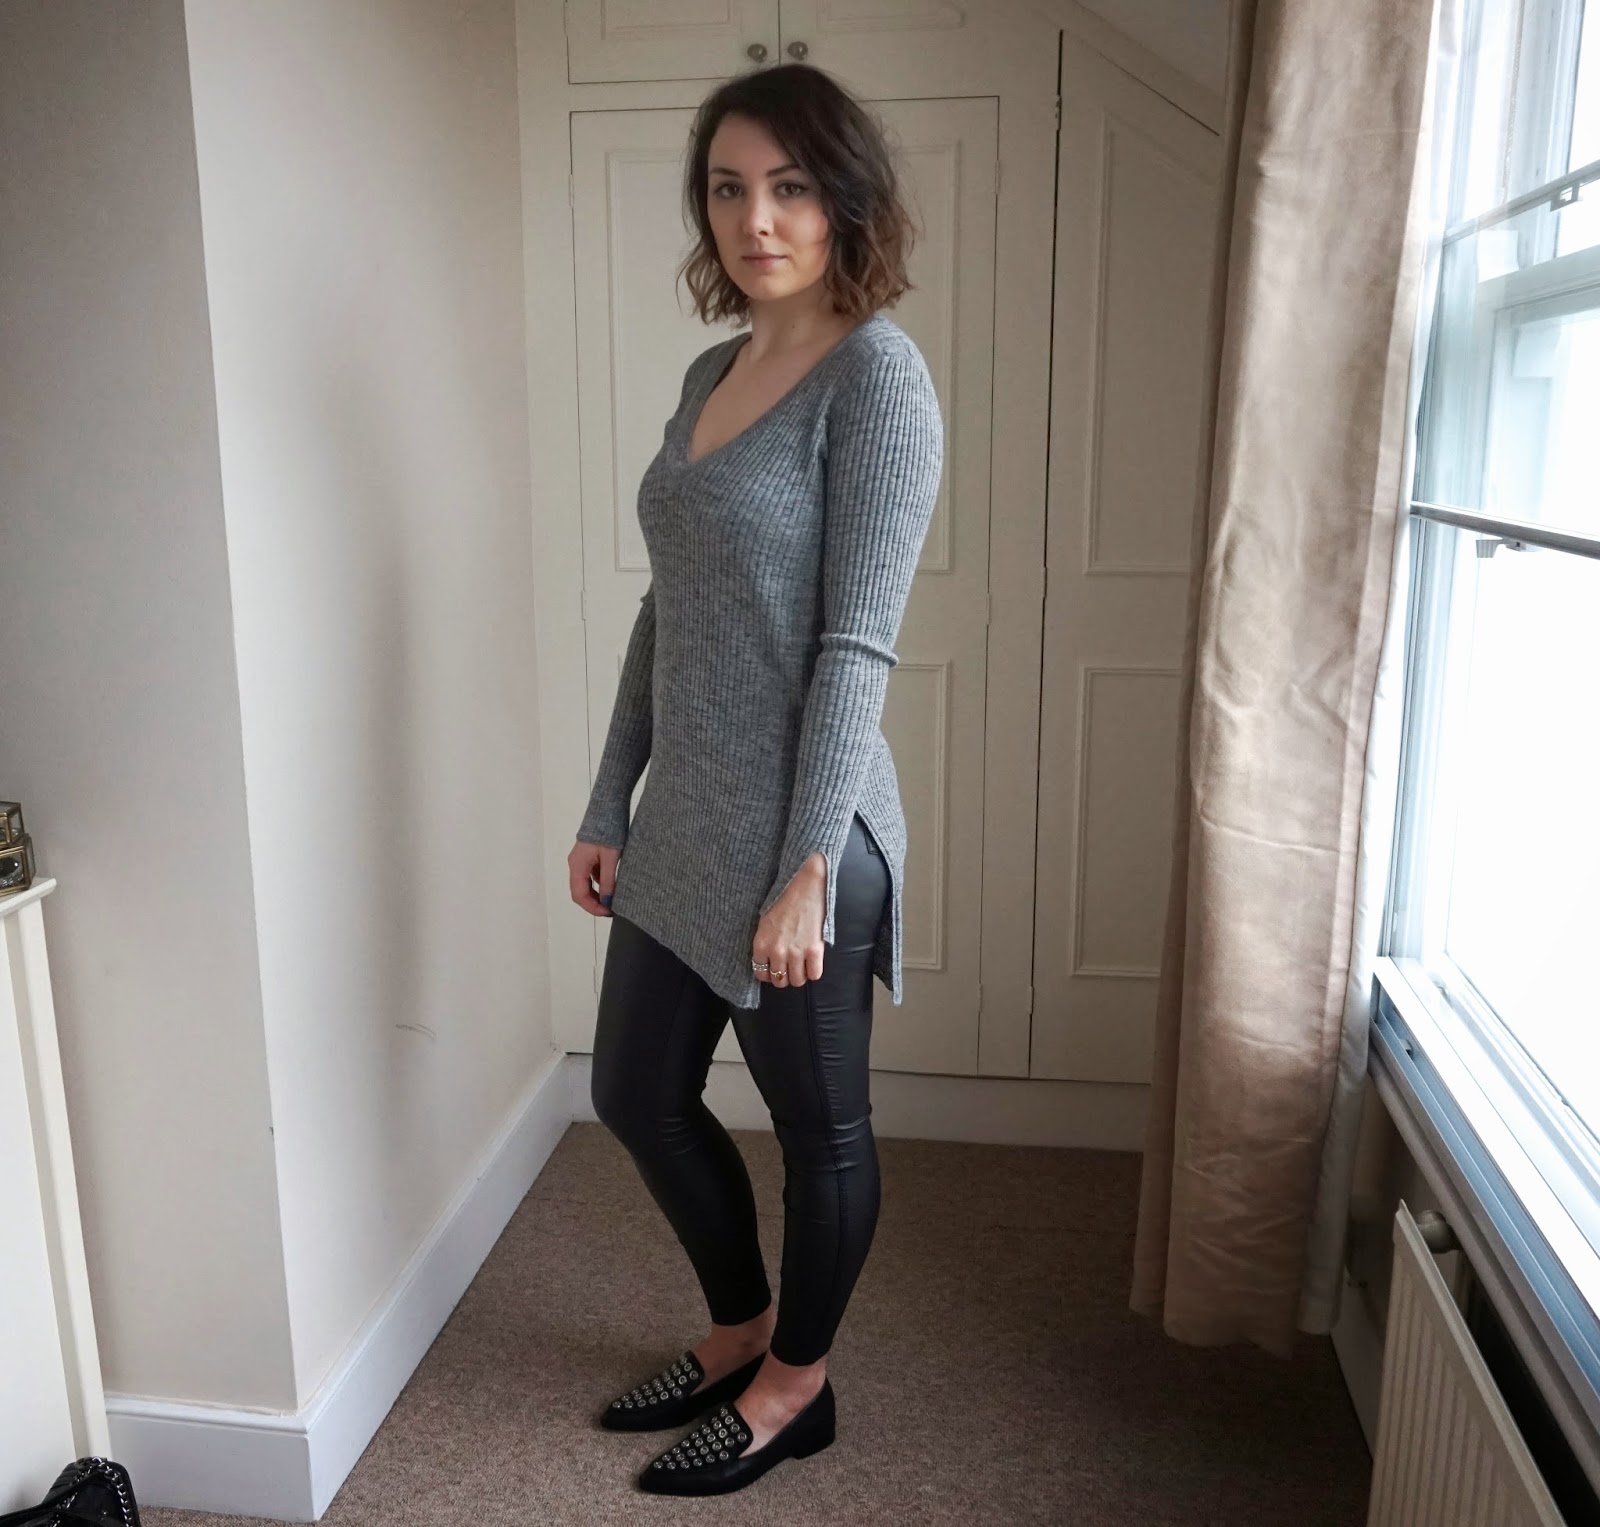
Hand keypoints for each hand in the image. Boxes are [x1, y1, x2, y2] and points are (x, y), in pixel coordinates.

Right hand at [570, 838, 620, 917]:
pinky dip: (599, 884)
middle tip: (611, 910)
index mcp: (577, 865)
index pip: (579, 895)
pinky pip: (590, 875)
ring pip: (585, 884)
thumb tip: (608, 901)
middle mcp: (575, 864)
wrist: (607, 809)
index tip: (608, 913)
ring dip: (596, 895)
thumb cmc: (608, 832)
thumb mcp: (611, 858)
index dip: (592, 908)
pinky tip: (611, 886)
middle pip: (580, 891)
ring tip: (612, 900)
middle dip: (594, 903)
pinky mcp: (588, 856)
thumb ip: (608, 881)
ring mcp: (581, 860)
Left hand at [752, 852, 826, 990]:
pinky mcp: (814, 950)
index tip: (774, 968)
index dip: (768, 973)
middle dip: (784, 976)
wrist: (803, 886)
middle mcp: (777, 952)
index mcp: (761, 945)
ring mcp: (796, 952)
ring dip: (799, 975)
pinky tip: (812, 962)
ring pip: (797, 981)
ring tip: (801, 965)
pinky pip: (814, 975)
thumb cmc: (783, 900)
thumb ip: (765, 944)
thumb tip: (768, 961)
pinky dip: (814, 972)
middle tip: (789, 967)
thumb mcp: (764, 923)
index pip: (761, 974)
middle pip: (780, 981)